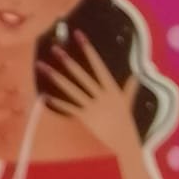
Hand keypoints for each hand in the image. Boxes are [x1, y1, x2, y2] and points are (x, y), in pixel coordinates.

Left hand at [38, 32, 140, 160]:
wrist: (125, 144)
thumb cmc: (125, 123)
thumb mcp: (128, 102)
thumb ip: (130, 88)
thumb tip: (137, 74)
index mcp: (111, 88)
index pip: (98, 64)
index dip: (88, 49)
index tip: (79, 35)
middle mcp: (101, 95)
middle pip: (81, 75)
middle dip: (67, 61)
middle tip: (55, 48)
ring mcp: (92, 107)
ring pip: (71, 89)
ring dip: (55, 77)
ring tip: (42, 66)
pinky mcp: (85, 118)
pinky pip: (68, 108)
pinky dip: (57, 102)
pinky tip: (44, 96)